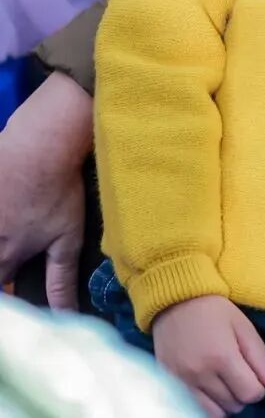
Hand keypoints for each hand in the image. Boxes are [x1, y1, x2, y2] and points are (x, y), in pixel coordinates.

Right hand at [0, 72, 91, 307]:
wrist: (42, 140)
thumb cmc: (58, 191)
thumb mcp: (67, 239)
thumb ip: (61, 281)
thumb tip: (64, 316)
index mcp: (2, 259)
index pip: (2, 293)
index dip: (9, 297)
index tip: (17, 290)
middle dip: (7, 265)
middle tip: (20, 254)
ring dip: (5, 235)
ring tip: (18, 223)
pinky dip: (1, 216)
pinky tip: (10, 205)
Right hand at [152, 296, 264, 417]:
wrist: (174, 300)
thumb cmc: (213, 309)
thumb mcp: (242, 325)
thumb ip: (260, 356)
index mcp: (222, 357)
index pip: (250, 393)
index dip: (259, 388)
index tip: (256, 375)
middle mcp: (201, 375)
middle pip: (234, 405)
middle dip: (243, 393)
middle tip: (240, 374)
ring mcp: (184, 382)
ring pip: (215, 412)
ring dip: (226, 401)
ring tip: (226, 382)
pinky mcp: (172, 384)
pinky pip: (195, 408)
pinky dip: (209, 403)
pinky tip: (211, 387)